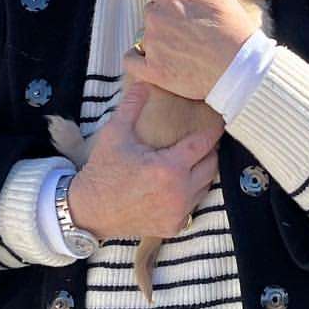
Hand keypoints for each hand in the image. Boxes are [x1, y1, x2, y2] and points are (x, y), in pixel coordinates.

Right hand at [66, 81, 221, 240]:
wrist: (90, 211)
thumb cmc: (103, 171)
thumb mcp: (115, 134)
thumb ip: (132, 106)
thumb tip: (143, 82)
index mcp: (169, 168)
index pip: (203, 144)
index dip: (212, 131)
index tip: (219, 121)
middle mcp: (179, 192)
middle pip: (211, 165)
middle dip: (210, 150)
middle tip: (205, 139)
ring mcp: (178, 212)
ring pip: (206, 185)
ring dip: (203, 171)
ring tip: (196, 157)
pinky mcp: (174, 226)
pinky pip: (194, 204)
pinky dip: (192, 192)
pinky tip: (183, 181)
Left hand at [135, 0, 257, 101]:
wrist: (241, 66)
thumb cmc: (234, 27)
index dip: (174, 3)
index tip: (187, 15)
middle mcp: (155, 16)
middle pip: (151, 12)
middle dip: (165, 20)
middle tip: (187, 33)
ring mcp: (152, 43)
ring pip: (145, 36)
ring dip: (158, 40)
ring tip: (182, 51)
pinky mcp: (152, 70)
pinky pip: (130, 61)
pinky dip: (138, 60)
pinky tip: (153, 61)